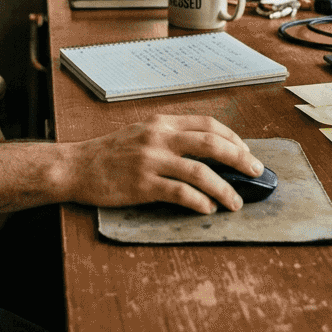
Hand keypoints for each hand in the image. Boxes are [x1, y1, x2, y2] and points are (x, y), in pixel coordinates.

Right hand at [66, 114, 262, 213]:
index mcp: (161, 123)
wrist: (76, 166)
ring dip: (224, 189)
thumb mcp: (142, 133)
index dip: (233, 139)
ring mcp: (150, 160)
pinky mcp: (142, 185)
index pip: (208, 124)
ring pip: (200, 172)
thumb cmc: (109, 153)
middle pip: (212, 144)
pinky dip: (199, 202)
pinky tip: (207, 209)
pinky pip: (179, 193)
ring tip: (235, 203)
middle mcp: (159, 137)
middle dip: (240, 159)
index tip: (246, 153)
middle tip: (256, 173)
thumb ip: (171, 138)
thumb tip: (208, 153)